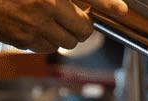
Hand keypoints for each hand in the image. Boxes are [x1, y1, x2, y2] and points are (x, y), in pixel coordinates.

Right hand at [0, 0, 128, 53]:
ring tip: (51, 22)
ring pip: (68, 43)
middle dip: (83, 27)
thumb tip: (88, 5)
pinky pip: (48, 48)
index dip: (107, 3)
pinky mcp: (25, 40)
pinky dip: (46, 42)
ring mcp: (35, 24)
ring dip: (65, 36)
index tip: (122, 10)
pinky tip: (35, 28)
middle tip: (77, 19)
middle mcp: (45, 4)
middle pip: (83, 29)